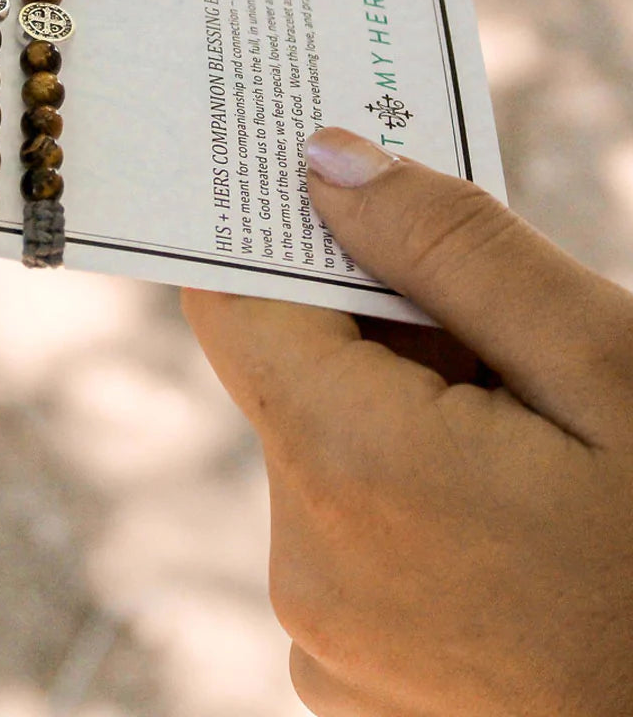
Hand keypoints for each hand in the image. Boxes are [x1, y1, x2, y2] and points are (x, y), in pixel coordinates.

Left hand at [183, 127, 632, 716]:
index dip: (280, 240)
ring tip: (519, 443)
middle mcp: (305, 564)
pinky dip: (401, 501)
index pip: (234, 303)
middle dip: (376, 335)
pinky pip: (346, 540)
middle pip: (291, 380)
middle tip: (492, 337)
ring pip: (322, 456)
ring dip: (398, 419)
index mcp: (349, 468)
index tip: (331, 198)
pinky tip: (500, 520)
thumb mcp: (603, 368)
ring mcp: (324, 636)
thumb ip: (450, 249)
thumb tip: (322, 163)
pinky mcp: (350, 676)